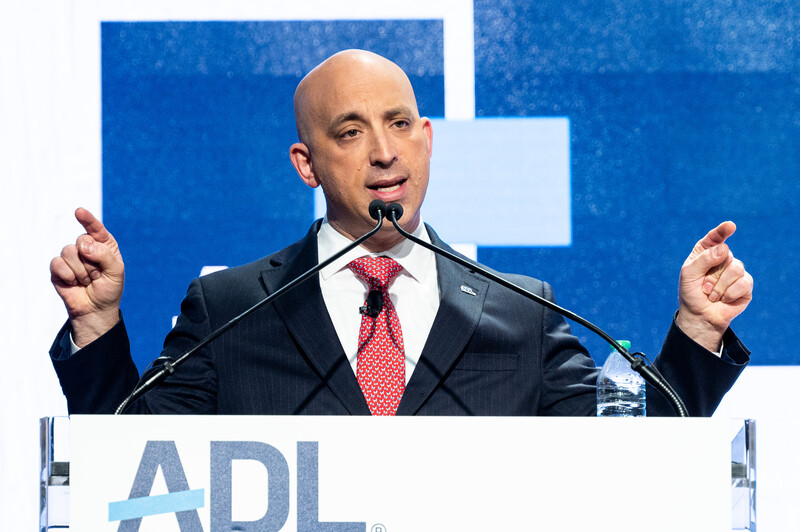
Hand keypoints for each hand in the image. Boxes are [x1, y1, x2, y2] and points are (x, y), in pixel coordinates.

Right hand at [50, 208, 124, 346]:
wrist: (96, 309)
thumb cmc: (109, 289)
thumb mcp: (116, 271)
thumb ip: (104, 255)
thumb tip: (84, 245)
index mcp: (103, 245)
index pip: (95, 228)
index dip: (87, 219)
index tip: (79, 211)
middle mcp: (86, 247)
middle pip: (81, 240)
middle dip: (91, 261)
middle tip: (97, 275)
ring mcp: (71, 257)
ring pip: (69, 251)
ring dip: (81, 271)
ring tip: (87, 280)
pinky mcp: (58, 268)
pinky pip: (57, 263)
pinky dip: (68, 275)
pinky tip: (74, 283)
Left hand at [676, 221, 752, 351]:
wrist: (700, 316)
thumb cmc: (691, 293)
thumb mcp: (689, 275)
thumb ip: (703, 260)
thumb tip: (724, 248)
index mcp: (706, 253)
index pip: (714, 238)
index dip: (722, 231)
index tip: (730, 226)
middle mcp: (723, 259)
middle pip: (726, 254)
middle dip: (712, 274)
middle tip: (703, 286)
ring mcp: (736, 271)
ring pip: (736, 267)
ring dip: (720, 285)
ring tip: (711, 294)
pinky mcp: (745, 285)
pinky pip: (743, 282)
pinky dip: (730, 293)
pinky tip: (724, 299)